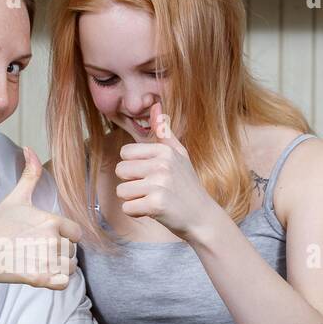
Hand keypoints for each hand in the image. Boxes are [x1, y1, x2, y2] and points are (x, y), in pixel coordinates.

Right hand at [0, 147, 81, 288]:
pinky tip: (40, 274)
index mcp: (52, 221)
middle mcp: (53, 240)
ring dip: (58, 267)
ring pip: (69, 267)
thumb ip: (30, 174)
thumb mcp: (16, 197)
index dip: (65, 236)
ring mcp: (46, 261)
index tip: (46, 237)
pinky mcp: (40, 279)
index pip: (76, 232)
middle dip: (59, 252)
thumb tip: (30, 149)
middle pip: (72, 251)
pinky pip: (64, 283)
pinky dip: (56, 281)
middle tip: (35, 250)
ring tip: (37, 261)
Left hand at [114, 102, 219, 239]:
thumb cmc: (187, 186)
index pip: (125, 153)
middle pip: (120, 171)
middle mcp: (162, 164)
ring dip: (134, 200)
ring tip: (153, 200)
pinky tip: (154, 212)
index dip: (133, 167)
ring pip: (122, 191)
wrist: (202, 217)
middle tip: (151, 190)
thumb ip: (165, 133)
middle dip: (131, 184)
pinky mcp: (156, 205)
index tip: (150, 175)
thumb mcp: (180, 155)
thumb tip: (155, 105)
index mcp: (164, 151)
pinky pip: (128, 208)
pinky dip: (137, 214)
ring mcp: (159, 184)